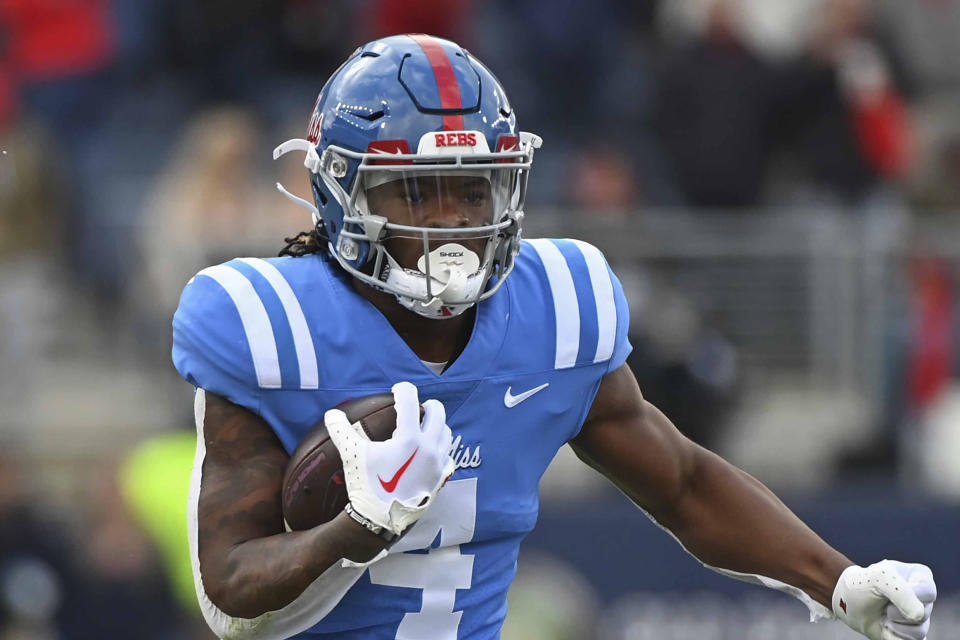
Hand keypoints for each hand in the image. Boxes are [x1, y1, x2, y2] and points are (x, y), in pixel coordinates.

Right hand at [326, 382, 454, 535]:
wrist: (381, 520)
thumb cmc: (367, 486)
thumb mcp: (352, 455)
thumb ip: (341, 431)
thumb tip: (331, 414)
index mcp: (409, 438)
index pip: (410, 400)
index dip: (403, 390)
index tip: (396, 391)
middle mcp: (429, 448)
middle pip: (437, 413)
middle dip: (427, 405)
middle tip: (417, 406)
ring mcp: (438, 463)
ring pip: (446, 433)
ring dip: (437, 425)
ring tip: (424, 426)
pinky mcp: (441, 477)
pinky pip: (448, 456)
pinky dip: (442, 449)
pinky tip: (431, 452)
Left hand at [833, 560, 935, 639]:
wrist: (848, 602)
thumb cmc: (864, 584)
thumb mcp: (879, 578)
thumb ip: (902, 592)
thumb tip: (918, 615)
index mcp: (920, 577)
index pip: (928, 592)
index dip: (909, 595)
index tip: (890, 590)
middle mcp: (923, 598)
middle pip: (923, 613)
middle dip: (897, 611)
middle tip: (883, 603)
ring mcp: (919, 617)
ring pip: (919, 631)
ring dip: (894, 625)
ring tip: (883, 614)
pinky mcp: (911, 635)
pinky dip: (892, 636)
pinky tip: (884, 626)